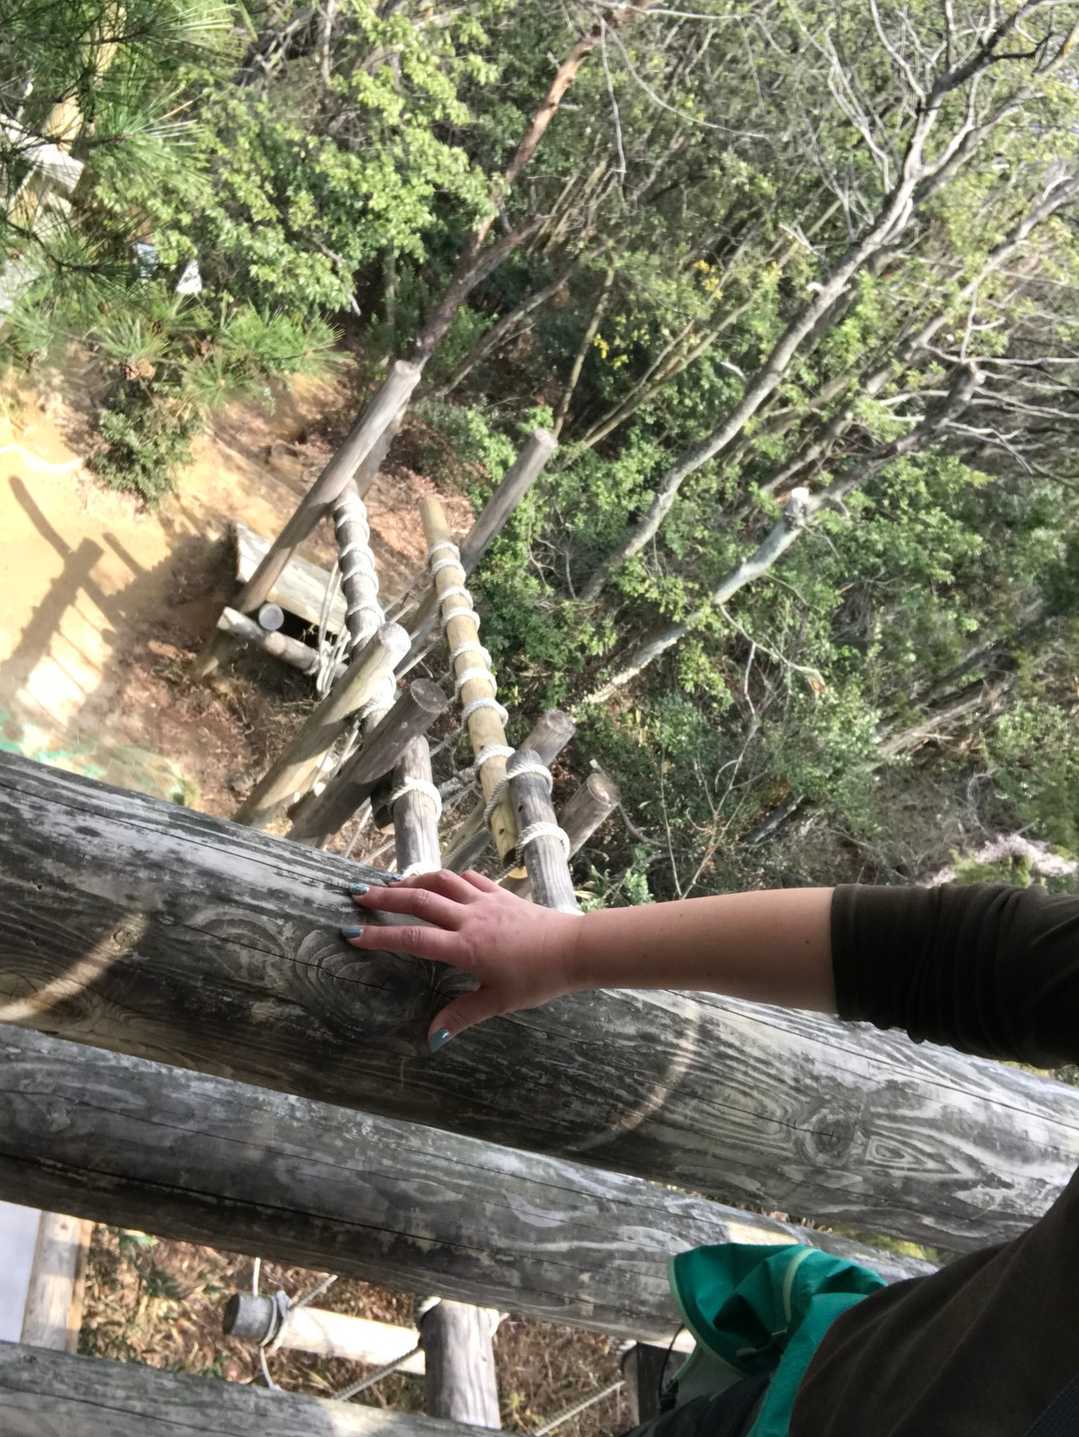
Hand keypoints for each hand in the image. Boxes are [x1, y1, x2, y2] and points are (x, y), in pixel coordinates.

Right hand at [343, 869, 582, 1049]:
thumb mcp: (498, 1002)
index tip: (352, 932)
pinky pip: (468, 879)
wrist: (574, 949)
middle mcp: (469, 918)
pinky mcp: (501, 894)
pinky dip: (448, 876)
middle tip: (358, 894)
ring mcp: (485, 901)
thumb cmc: (538, 978)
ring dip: (413, 879)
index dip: (379, 936)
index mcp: (465, 947)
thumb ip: (463, 1015)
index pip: (412, 939)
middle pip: (419, 900)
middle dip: (385, 897)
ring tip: (391, 882)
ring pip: (442, 881)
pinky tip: (440, 880)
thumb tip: (432, 1037)